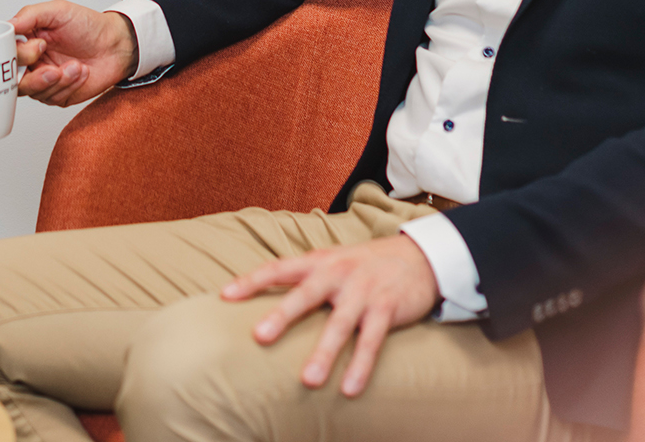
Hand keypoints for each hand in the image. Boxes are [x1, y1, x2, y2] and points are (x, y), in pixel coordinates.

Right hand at [10, 1, 136, 106]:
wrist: (116, 45)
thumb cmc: (88, 25)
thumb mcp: (58, 10)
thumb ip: (30, 15)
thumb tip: (8, 24)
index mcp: (26, 41)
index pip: (6, 54)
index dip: (18, 55)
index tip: (38, 46)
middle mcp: (31, 62)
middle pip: (13, 79)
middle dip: (35, 76)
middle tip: (54, 67)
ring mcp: (43, 80)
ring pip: (32, 92)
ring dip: (56, 81)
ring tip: (75, 67)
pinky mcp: (58, 95)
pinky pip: (52, 98)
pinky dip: (68, 86)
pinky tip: (81, 73)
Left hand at [221, 235, 439, 396]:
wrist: (419, 256)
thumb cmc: (365, 264)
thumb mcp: (332, 261)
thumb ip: (304, 278)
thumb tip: (264, 298)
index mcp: (318, 262)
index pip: (278, 268)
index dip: (251, 281)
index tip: (225, 296)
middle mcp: (338, 274)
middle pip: (305, 295)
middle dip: (282, 315)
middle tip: (259, 337)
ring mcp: (363, 291)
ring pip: (340, 324)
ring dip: (324, 353)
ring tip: (308, 381)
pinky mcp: (386, 308)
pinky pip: (372, 341)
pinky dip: (361, 365)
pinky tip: (349, 388)